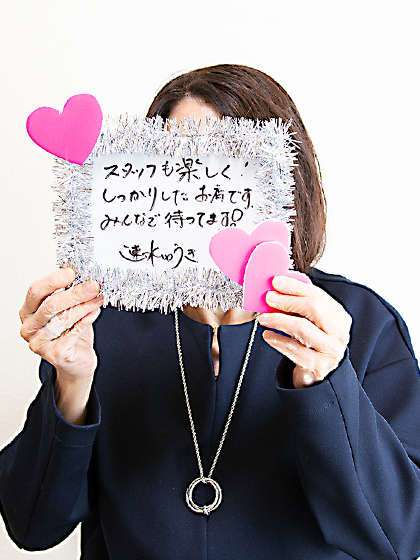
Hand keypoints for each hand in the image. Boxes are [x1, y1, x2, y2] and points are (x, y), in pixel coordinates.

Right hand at [19, 267, 103, 382]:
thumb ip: (68, 292)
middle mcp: (29, 327)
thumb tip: (81, 271)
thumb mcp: (67, 308)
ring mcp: (39, 342)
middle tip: (93, 285)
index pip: (36, 291)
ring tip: (98, 297)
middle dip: (75, 293)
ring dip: (84, 306)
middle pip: (50, 305)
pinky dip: (86, 320)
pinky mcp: (54, 354)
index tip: (72, 272)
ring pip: (63, 319)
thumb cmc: (71, 332)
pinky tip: (94, 312)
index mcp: (28, 311)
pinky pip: (73, 333)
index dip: (53, 280)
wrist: (78, 361)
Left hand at [258, 274, 351, 388]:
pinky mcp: (319, 366)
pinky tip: (268, 335)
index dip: (296, 287)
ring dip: (279, 320)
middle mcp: (339, 333)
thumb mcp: (311, 322)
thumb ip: (299, 305)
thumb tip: (278, 287)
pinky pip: (295, 350)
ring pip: (303, 329)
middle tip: (269, 298)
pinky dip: (278, 341)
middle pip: (315, 309)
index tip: (277, 281)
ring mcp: (331, 350)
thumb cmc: (311, 343)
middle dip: (288, 301)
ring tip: (263, 318)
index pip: (318, 295)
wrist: (318, 374)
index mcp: (339, 316)